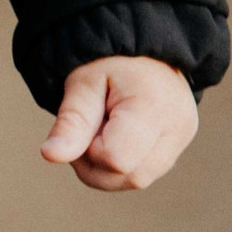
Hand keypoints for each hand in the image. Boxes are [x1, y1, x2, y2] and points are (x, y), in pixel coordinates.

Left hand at [40, 56, 197, 190]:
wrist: (142, 50)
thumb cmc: (109, 62)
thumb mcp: (83, 83)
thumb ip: (70, 122)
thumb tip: (51, 156)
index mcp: (155, 106)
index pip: (116, 159)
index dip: (89, 149)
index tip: (87, 121)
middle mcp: (178, 128)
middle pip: (127, 177)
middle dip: (95, 162)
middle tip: (89, 126)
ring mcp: (181, 141)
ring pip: (134, 180)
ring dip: (106, 166)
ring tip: (103, 128)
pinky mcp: (177, 148)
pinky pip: (141, 174)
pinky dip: (119, 164)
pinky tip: (115, 136)